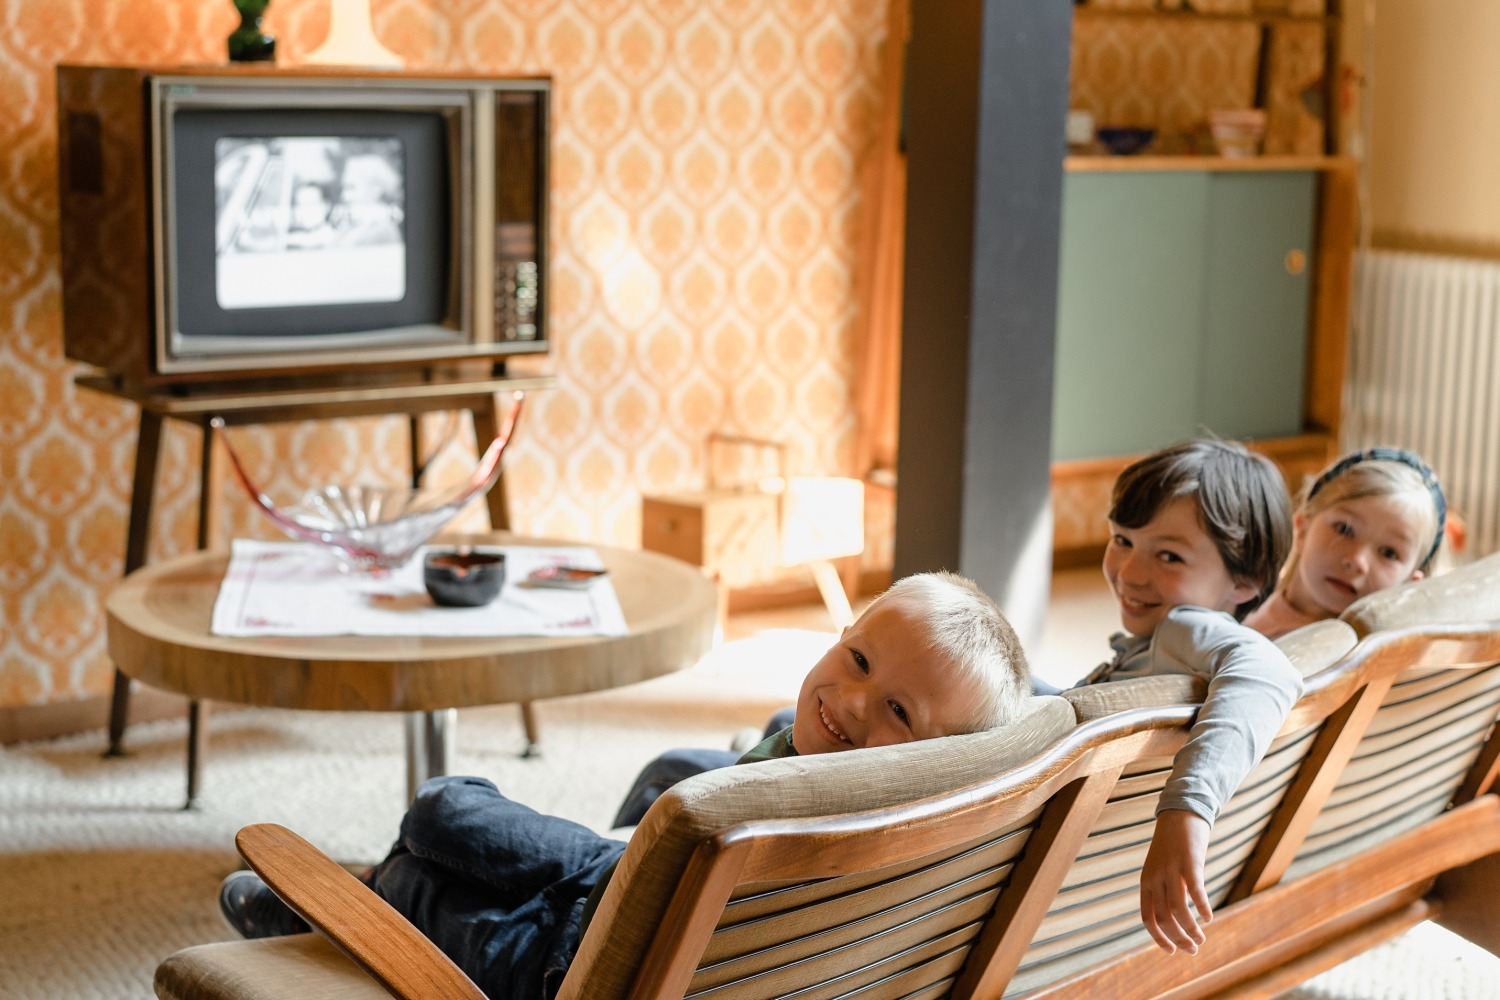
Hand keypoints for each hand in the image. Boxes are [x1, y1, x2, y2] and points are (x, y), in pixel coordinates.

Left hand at [1140, 809, 1211, 954]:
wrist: (1180, 814)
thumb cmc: (1173, 846)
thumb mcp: (1161, 869)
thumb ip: (1163, 891)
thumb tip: (1172, 920)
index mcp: (1146, 882)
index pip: (1148, 918)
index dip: (1159, 938)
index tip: (1173, 951)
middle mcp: (1155, 877)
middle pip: (1164, 917)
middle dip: (1179, 938)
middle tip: (1194, 949)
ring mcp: (1171, 869)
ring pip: (1177, 909)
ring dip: (1190, 929)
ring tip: (1202, 938)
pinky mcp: (1188, 862)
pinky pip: (1194, 890)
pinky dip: (1202, 907)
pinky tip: (1209, 918)